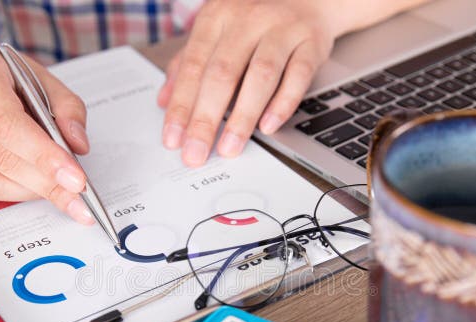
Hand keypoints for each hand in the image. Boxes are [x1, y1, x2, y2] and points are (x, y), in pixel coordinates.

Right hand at [0, 42, 94, 223]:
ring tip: (61, 193)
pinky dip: (13, 192)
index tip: (75, 178)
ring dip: (32, 191)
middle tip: (77, 196)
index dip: (44, 155)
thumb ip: (67, 107)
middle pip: (1, 156)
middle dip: (46, 181)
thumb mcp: (39, 76)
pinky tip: (33, 187)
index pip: (8, 123)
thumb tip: (78, 146)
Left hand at [157, 0, 340, 166]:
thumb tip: (164, 102)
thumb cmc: (255, 26)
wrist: (307, 0)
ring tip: (229, 147)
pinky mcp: (311, 42)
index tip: (174, 140)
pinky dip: (282, 104)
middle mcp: (248, 19)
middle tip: (197, 153)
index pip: (193, 67)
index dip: (181, 106)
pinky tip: (268, 127)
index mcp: (217, 17)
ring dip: (243, 117)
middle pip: (223, 74)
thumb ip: (188, 66)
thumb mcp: (217, 37)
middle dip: (206, 119)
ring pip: (260, 75)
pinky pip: (298, 76)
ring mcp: (282, 29)